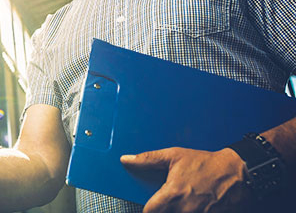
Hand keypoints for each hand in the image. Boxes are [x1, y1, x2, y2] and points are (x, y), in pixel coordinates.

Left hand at [121, 147, 252, 212]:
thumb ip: (148, 159)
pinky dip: (191, 212)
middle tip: (168, 202)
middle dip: (163, 211)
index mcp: (172, 194)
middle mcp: (184, 209)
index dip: (147, 210)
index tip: (151, 206)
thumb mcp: (174, 155)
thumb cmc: (205, 163)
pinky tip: (193, 206)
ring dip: (176, 212)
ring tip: (183, 202)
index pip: (149, 212)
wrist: (237, 172)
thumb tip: (126, 160)